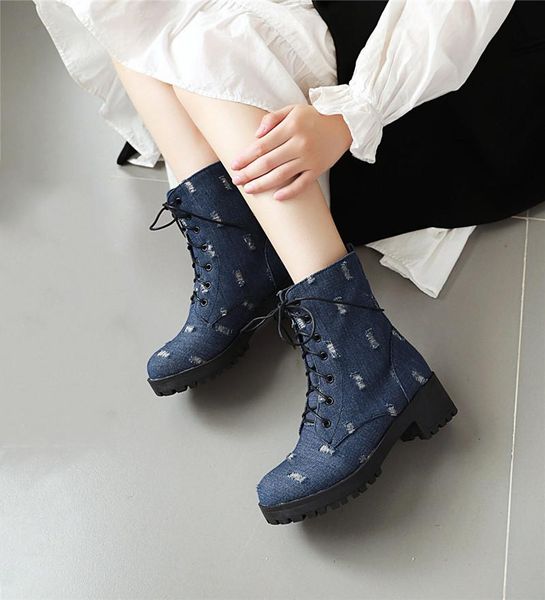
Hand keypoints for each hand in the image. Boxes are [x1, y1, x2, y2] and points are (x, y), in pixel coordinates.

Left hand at [230, 104, 352, 200]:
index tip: (234, 165)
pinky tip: (276, 198)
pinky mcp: (318, 169)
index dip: (245, 157)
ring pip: (281, 175)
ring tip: (249, 189)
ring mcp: (309, 159)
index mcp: (291, 127)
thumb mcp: (293, 109)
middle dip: (249, 173)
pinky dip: (289, 192)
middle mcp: (299, 144)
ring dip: (262, 184)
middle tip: (236, 180)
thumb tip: (256, 135)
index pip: (262, 146)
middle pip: (268, 163)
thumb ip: (272, 119)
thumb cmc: (315, 116)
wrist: (346, 122)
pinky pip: (302, 184)